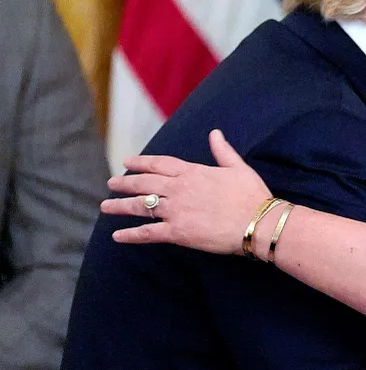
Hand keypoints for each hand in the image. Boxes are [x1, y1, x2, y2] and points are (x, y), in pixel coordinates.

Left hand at [102, 130, 271, 253]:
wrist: (256, 222)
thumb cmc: (251, 195)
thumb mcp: (238, 168)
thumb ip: (223, 150)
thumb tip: (215, 133)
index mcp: (192, 172)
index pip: (159, 164)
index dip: (141, 162)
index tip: (127, 162)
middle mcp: (178, 189)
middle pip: (144, 183)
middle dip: (125, 183)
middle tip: (111, 183)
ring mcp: (175, 210)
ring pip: (140, 206)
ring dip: (120, 206)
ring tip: (105, 207)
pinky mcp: (177, 232)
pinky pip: (147, 233)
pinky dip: (131, 235)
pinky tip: (117, 236)